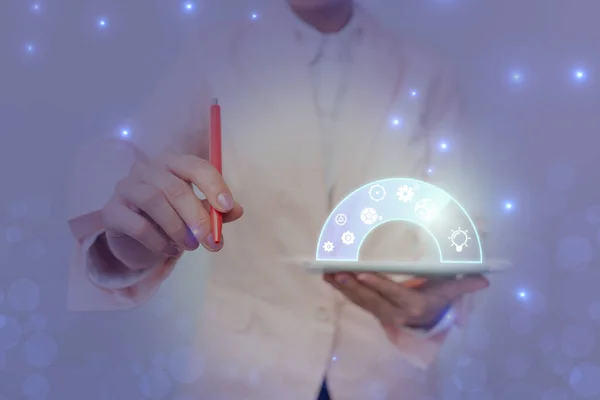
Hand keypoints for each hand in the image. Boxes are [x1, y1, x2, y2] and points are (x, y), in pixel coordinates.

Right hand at [100, 154, 242, 269]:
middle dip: (197, 217)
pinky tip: (169, 250)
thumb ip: (216, 210)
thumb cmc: (170, 216)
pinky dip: (157, 240)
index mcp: (173, 163)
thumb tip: (238, 210)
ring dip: (177, 228)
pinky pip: (136, 224)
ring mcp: (126, 187)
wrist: (134, 236)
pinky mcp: (111, 211)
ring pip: (154, 201)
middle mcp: (147, 169)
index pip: (195, 166)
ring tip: (190, 246)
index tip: (227, 208)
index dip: (213, 185)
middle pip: (175, 188)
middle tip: (211, 241)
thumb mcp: (197, 212)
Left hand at [324, 273, 487, 332]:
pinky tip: (330, 278)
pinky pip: (356, 300)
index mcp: (414, 305)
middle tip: (336, 271)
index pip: (393, 293)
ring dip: (343, 287)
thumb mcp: (451, 291)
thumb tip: (485, 279)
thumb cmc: (438, 298)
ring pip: (360, 300)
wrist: (428, 320)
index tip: (362, 272)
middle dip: (353, 285)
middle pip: (371, 299)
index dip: (377, 283)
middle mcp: (395, 312)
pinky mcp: (373, 310)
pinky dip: (342, 289)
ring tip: (328, 273)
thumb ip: (464, 284)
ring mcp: (382, 313)